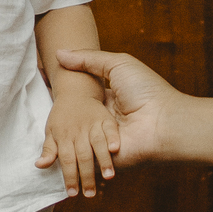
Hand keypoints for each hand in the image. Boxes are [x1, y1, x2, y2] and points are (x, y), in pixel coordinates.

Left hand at [37, 93, 119, 196]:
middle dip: (87, 176)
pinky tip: (116, 149)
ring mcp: (92, 124)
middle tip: (90, 194)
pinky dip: (113, 137)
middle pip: (83, 155)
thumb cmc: (62, 115)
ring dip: (104, 160)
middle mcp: (78, 131)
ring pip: (98, 143)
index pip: (66, 160)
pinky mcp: (105, 117)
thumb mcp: (50, 131)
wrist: (75, 91)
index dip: (69, 177)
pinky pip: (110, 128)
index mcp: (63, 136)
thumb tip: (39, 166)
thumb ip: (48, 150)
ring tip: (109, 177)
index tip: (72, 193)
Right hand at [54, 49, 177, 165]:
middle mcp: (105, 120)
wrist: (163, 123)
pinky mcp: (103, 158)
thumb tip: (59, 53)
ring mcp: (104, 140)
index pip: (82, 98)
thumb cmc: (146, 91)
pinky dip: (71, 152)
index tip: (49, 89)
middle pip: (77, 118)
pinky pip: (82, 155)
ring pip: (76, 138)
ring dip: (65, 136)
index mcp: (108, 99)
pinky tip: (57, 147)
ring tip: (51, 132)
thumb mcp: (118, 64)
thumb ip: (89, 59)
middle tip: (49, 113)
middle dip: (63, 117)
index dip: (67, 95)